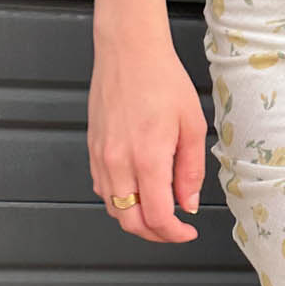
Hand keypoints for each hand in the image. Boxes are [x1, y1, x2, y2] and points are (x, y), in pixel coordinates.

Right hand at [87, 32, 207, 243]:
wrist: (128, 52)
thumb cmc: (162, 80)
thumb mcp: (192, 125)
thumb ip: (190, 171)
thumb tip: (187, 204)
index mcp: (147, 158)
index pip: (156, 217)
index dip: (174, 234)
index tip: (187, 231)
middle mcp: (118, 162)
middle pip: (130, 222)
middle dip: (154, 234)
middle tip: (174, 229)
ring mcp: (101, 157)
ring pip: (113, 208)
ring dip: (136, 218)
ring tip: (159, 210)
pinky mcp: (93, 149)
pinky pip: (102, 189)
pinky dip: (120, 200)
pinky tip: (138, 190)